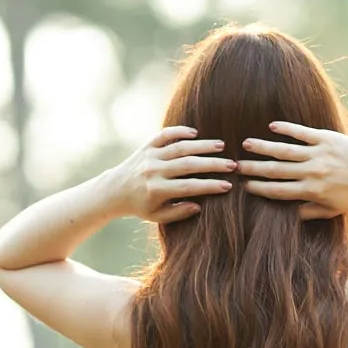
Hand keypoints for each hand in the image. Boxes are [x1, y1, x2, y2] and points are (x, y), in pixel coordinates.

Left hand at [115, 126, 235, 224]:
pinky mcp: (147, 145)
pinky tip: (195, 133)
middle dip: (213, 164)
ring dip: (202, 145)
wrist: (115, 190)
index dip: (210, 186)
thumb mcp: (158, 216)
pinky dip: (179, 131)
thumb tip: (199, 205)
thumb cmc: (141, 205)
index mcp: (157, 190)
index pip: (189, 187)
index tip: (228, 186)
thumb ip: (178, 212)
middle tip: (232, 164)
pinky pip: (165, 135)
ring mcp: (150, 156)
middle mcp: (153, 171)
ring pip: (180, 147)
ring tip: (221, 145)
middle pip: (188, 165)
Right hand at [235, 121, 347, 217]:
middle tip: (235, 165)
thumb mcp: (332, 210)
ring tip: (246, 144)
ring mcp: (319, 154)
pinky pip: (302, 132)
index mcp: (312, 192)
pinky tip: (271, 127)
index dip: (259, 188)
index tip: (244, 186)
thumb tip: (288, 215)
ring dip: (263, 147)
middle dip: (254, 168)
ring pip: (285, 150)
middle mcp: (312, 173)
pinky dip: (286, 129)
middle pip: (276, 170)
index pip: (278, 191)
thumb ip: (309, 212)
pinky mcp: (326, 138)